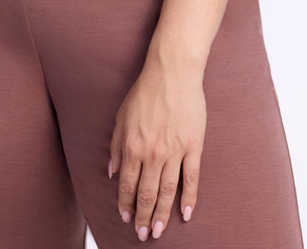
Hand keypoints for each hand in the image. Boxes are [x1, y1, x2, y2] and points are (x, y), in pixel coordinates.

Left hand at [108, 59, 205, 240]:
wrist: (172, 73)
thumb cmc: (145, 92)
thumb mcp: (121, 117)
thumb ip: (116, 146)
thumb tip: (113, 172)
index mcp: (132, 146)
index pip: (128, 184)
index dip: (126, 204)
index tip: (126, 219)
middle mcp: (152, 153)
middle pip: (147, 193)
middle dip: (142, 217)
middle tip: (142, 235)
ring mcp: (174, 151)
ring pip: (167, 191)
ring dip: (162, 214)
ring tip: (158, 231)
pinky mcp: (193, 147)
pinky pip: (192, 178)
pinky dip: (189, 198)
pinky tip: (186, 214)